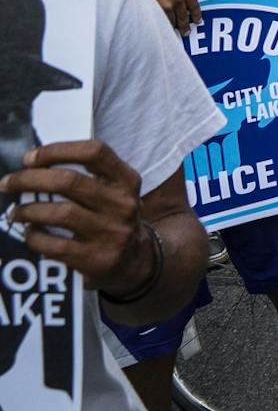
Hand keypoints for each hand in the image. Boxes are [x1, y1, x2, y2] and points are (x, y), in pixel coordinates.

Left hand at [0, 139, 159, 296]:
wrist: (132, 260)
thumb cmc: (110, 217)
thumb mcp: (112, 191)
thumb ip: (85, 176)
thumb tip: (32, 166)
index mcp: (127, 180)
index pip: (94, 152)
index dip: (57, 150)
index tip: (30, 157)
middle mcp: (122, 204)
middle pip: (69, 181)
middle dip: (29, 179)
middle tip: (8, 182)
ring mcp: (110, 232)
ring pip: (60, 213)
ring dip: (28, 210)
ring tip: (15, 212)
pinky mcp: (96, 259)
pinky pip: (54, 245)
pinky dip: (35, 237)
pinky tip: (30, 233)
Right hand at [142, 0, 201, 31]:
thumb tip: (185, 8)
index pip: (194, 7)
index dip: (196, 16)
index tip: (197, 21)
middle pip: (184, 18)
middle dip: (185, 27)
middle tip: (186, 32)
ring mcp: (168, 6)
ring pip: (174, 22)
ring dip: (173, 26)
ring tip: (173, 30)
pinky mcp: (157, 11)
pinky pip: (163, 22)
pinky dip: (164, 25)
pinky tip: (164, 27)